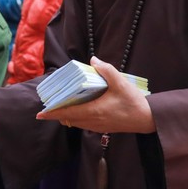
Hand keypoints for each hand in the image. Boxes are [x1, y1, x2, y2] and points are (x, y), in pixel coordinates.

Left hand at [36, 57, 154, 133]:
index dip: (52, 114)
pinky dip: (76, 118)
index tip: (40, 114)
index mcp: (94, 111)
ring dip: (67, 116)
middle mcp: (92, 121)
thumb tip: (93, 60)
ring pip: (75, 122)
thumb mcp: (121, 83)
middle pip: (68, 119)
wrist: (148, 119)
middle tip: (48, 106)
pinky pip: (83, 124)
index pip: (67, 113)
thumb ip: (106, 70)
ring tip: (60, 106)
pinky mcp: (102, 128)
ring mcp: (97, 126)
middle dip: (57, 114)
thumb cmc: (134, 102)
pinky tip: (78, 109)